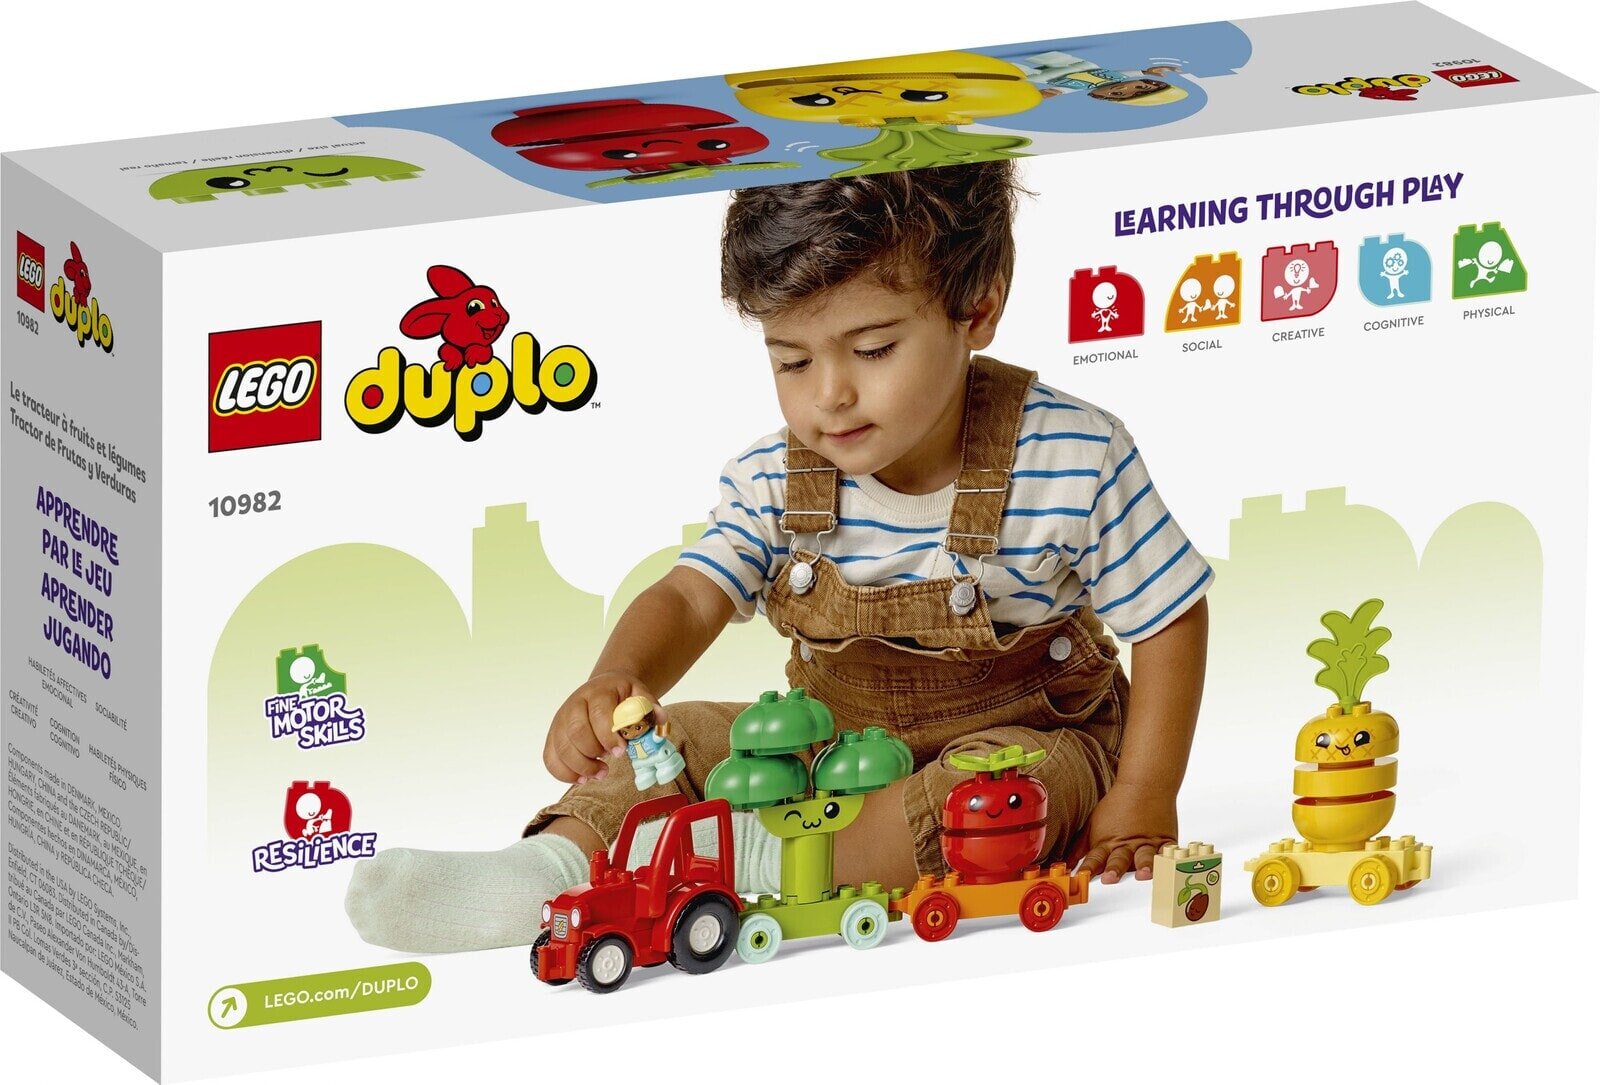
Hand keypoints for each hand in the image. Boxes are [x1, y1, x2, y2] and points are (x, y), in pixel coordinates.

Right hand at [543, 672, 658, 783]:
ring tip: (600, 774)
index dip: (608, 736)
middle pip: (575, 732)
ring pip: (560, 748)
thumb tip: (661, 720)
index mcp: (598, 692)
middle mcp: (574, 704)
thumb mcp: (640, 694)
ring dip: (579, 767)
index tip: (621, 752)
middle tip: (608, 767)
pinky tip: (582, 778)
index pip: (598, 713)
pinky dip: (563, 773)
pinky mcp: (554, 735)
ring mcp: (560, 720)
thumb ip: (650, 707)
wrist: (604, 688)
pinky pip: (550, 758)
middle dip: (593, 755)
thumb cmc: (623, 695)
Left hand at [1071, 780, 1176, 883]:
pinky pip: (1166, 852)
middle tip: (1109, 878)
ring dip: (1143, 866)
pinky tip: (1167, 866)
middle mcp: (1127, 845)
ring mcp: (1146, 843)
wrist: (1145, 784)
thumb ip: (1081, 846)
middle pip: (1119, 860)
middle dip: (1113, 869)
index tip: (1082, 876)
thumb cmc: (1117, 805)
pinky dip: (1167, 860)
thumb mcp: (1093, 823)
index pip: (1095, 858)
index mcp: (1108, 842)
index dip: (1089, 867)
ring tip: (1142, 874)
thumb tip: (1066, 863)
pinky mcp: (1164, 841)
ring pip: (1144, 857)